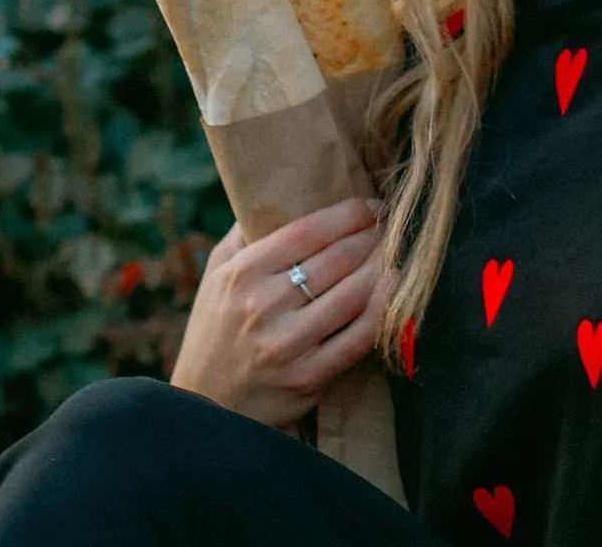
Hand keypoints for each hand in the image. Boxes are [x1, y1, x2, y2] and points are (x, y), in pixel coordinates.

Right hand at [170, 195, 388, 429]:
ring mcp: (287, 345)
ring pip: (352, 296)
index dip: (348, 213)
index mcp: (242, 273)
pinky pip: (357, 339)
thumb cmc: (214, 330)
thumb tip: (280, 191)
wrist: (205, 409)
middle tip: (391, 225)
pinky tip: (394, 292)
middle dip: (372, 236)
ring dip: (383, 268)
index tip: (371, 204)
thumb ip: (246, 233)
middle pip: (336, 259)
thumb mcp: (216, 274)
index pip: (307, 231)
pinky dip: (382, 312)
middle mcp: (263, 306)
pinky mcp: (307, 378)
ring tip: (396, 252)